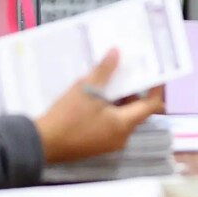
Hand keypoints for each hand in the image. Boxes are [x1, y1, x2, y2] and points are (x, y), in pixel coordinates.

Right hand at [32, 49, 165, 164]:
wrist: (42, 144)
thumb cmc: (68, 117)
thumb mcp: (87, 89)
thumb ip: (104, 71)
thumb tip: (117, 52)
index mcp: (124, 125)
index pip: (151, 105)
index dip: (155, 88)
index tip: (154, 72)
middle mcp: (121, 137)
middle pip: (136, 110)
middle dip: (134, 90)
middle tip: (129, 70)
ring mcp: (108, 143)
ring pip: (122, 117)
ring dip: (119, 99)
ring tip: (110, 78)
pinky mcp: (96, 144)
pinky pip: (110, 123)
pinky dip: (108, 109)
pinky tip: (96, 95)